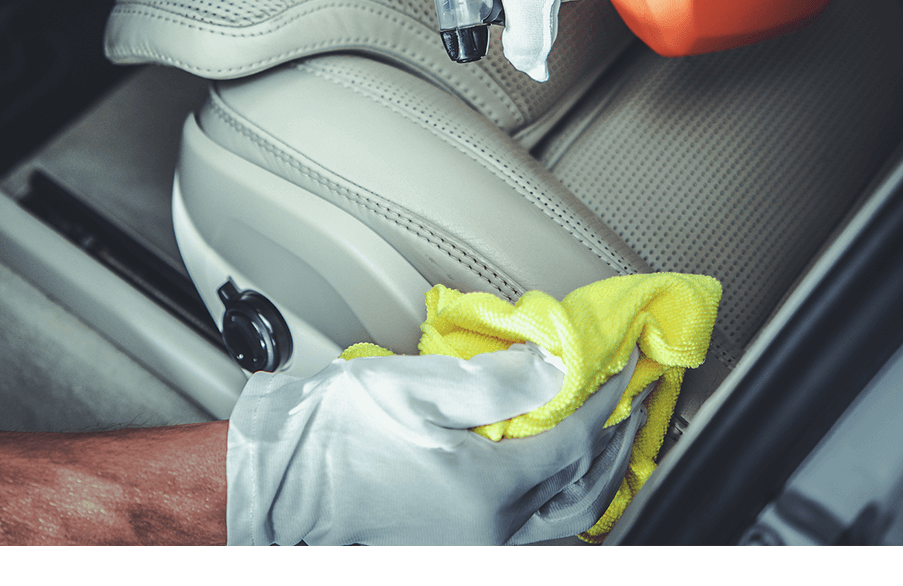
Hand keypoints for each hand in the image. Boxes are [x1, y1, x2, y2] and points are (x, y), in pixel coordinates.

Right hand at [226, 344, 641, 544]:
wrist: (279, 482)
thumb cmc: (333, 436)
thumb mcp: (418, 388)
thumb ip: (499, 380)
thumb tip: (555, 366)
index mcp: (487, 491)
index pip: (574, 443)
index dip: (606, 402)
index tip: (624, 372)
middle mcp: (489, 532)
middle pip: (583, 496)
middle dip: (617, 449)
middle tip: (633, 408)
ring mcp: (472, 546)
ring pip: (560, 522)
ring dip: (593, 479)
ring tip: (608, 442)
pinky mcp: (451, 547)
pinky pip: (527, 530)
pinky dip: (555, 500)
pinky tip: (552, 475)